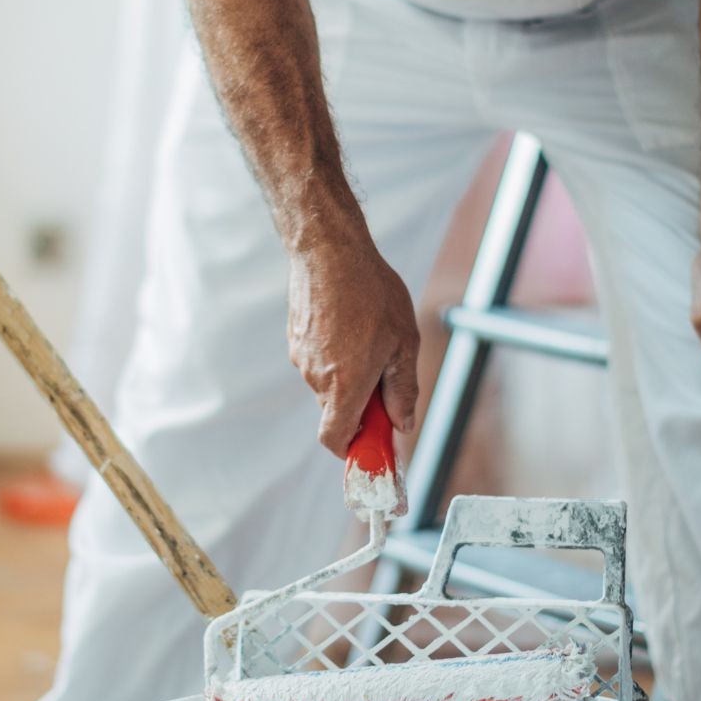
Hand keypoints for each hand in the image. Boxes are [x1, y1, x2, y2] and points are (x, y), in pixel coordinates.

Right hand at [287, 237, 420, 455]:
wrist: (329, 251)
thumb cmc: (371, 294)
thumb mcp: (404, 343)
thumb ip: (403, 390)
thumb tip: (403, 423)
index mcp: (344, 385)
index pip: (334, 439)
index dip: (352, 449)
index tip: (372, 442)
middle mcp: (317, 377)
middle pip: (336, 410)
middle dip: (360, 403)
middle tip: (385, 376)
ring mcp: (302, 357)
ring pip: (328, 383)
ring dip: (349, 374)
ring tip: (369, 337)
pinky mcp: (296, 339)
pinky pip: (318, 360)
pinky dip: (335, 354)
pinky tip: (351, 324)